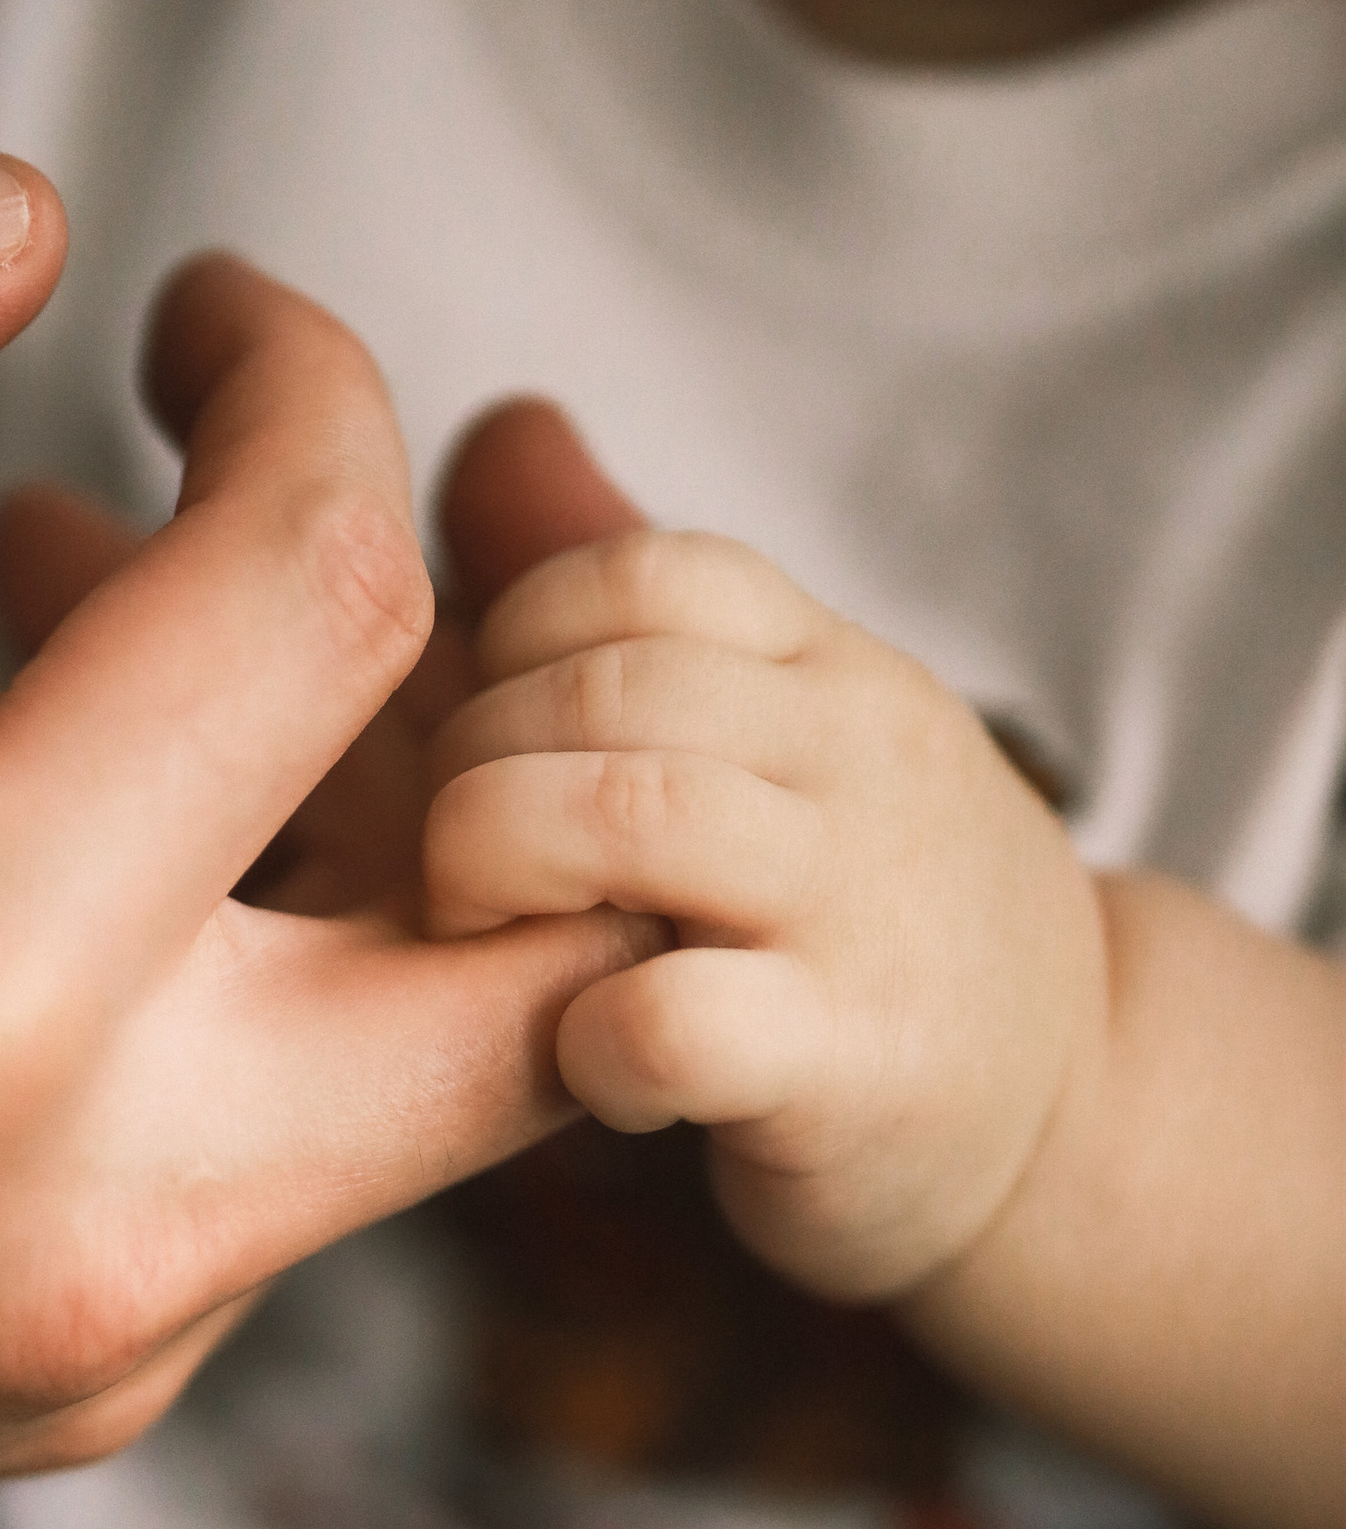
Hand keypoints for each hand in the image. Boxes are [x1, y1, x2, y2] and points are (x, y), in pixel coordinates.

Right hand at [0, 170, 624, 1528]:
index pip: (317, 619)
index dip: (304, 398)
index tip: (204, 319)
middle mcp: (75, 1232)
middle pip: (533, 940)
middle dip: (508, 671)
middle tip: (340, 501)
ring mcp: (80, 1361)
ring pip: (429, 1082)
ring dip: (361, 819)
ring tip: (114, 616)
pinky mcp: (40, 1415)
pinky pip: (268, 1175)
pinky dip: (240, 970)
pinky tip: (40, 829)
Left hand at [422, 505, 1109, 1303]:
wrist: (1073, 1101)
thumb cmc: (864, 910)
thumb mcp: (776, 730)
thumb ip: (635, 607)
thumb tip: (498, 427)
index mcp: (826, 664)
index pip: (642, 573)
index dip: (514, 650)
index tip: (492, 747)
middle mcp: (855, 757)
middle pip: (609, 685)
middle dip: (473, 771)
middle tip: (454, 869)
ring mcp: (859, 908)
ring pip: (630, 814)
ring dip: (500, 871)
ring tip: (488, 942)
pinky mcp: (850, 1067)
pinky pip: (674, 1019)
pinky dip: (586, 1045)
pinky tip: (589, 1066)